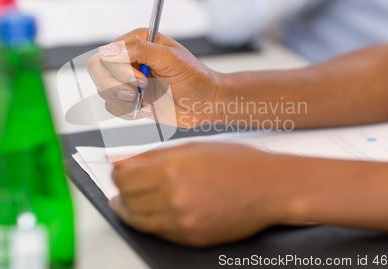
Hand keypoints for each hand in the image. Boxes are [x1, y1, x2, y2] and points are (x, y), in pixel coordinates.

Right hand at [86, 29, 224, 127]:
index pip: (106, 53)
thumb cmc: (195, 78)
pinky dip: (129, 112)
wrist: (206, 104)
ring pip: (104, 91)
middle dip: (115, 86)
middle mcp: (129, 60)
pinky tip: (149, 108)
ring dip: (124, 101)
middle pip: (98, 72)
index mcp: (138, 42)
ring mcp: (128, 81)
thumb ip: (139, 50)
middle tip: (138, 92)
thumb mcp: (170, 58)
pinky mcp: (131, 100)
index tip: (140, 79)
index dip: (117, 69)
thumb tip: (107, 50)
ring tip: (147, 100)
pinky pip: (113, 108)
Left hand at [110, 142, 294, 246]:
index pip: (122, 179)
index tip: (120, 173)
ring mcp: (182, 222)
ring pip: (138, 220)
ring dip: (132, 209)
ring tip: (138, 200)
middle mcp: (174, 198)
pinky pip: (157, 232)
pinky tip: (159, 209)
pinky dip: (152, 221)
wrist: (271, 188)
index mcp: (172, 170)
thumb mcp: (191, 148)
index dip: (117, 175)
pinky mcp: (191, 239)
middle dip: (122, 192)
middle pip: (126, 200)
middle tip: (128, 186)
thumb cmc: (237, 163)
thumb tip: (121, 161)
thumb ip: (151, 156)